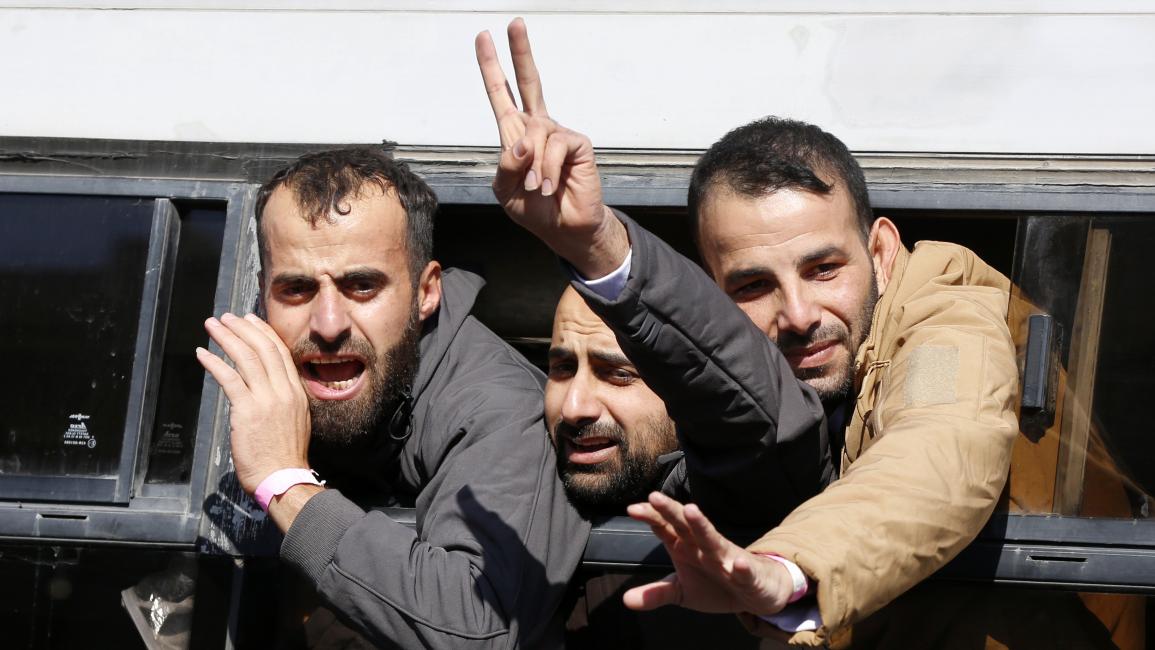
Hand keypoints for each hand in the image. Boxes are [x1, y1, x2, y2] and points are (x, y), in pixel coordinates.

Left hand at [196, 313, 311, 494]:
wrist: (284, 478)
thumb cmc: (285, 457)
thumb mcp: (294, 421)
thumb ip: (283, 402)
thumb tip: (266, 391)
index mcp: (296, 392)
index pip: (280, 352)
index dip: (264, 332)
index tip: (251, 320)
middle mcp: (284, 391)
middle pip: (264, 348)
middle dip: (243, 328)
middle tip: (227, 317)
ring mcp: (267, 399)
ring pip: (247, 358)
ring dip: (227, 338)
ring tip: (212, 326)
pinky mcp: (248, 410)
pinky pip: (230, 379)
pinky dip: (214, 363)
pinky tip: (202, 354)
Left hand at [475, 18, 627, 278]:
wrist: (564, 230)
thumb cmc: (535, 209)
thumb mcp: (505, 190)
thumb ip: (506, 164)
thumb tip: (523, 142)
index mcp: (516, 135)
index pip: (501, 95)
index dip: (491, 68)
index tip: (483, 37)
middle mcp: (538, 128)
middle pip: (528, 82)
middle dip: (520, 52)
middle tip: (514, 23)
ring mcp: (559, 134)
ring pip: (534, 133)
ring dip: (532, 167)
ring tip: (537, 188)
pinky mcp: (577, 144)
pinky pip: (553, 146)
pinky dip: (546, 170)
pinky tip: (549, 186)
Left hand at [624, 492, 793, 616]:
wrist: (755, 592)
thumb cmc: (715, 585)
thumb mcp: (682, 592)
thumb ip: (656, 593)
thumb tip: (626, 600)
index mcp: (686, 546)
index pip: (666, 527)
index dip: (651, 517)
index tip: (632, 509)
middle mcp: (704, 547)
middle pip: (685, 525)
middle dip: (671, 510)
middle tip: (655, 497)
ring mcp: (726, 558)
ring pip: (713, 539)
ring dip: (702, 526)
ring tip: (690, 511)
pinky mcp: (748, 575)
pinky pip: (745, 571)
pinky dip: (742, 568)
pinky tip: (738, 565)